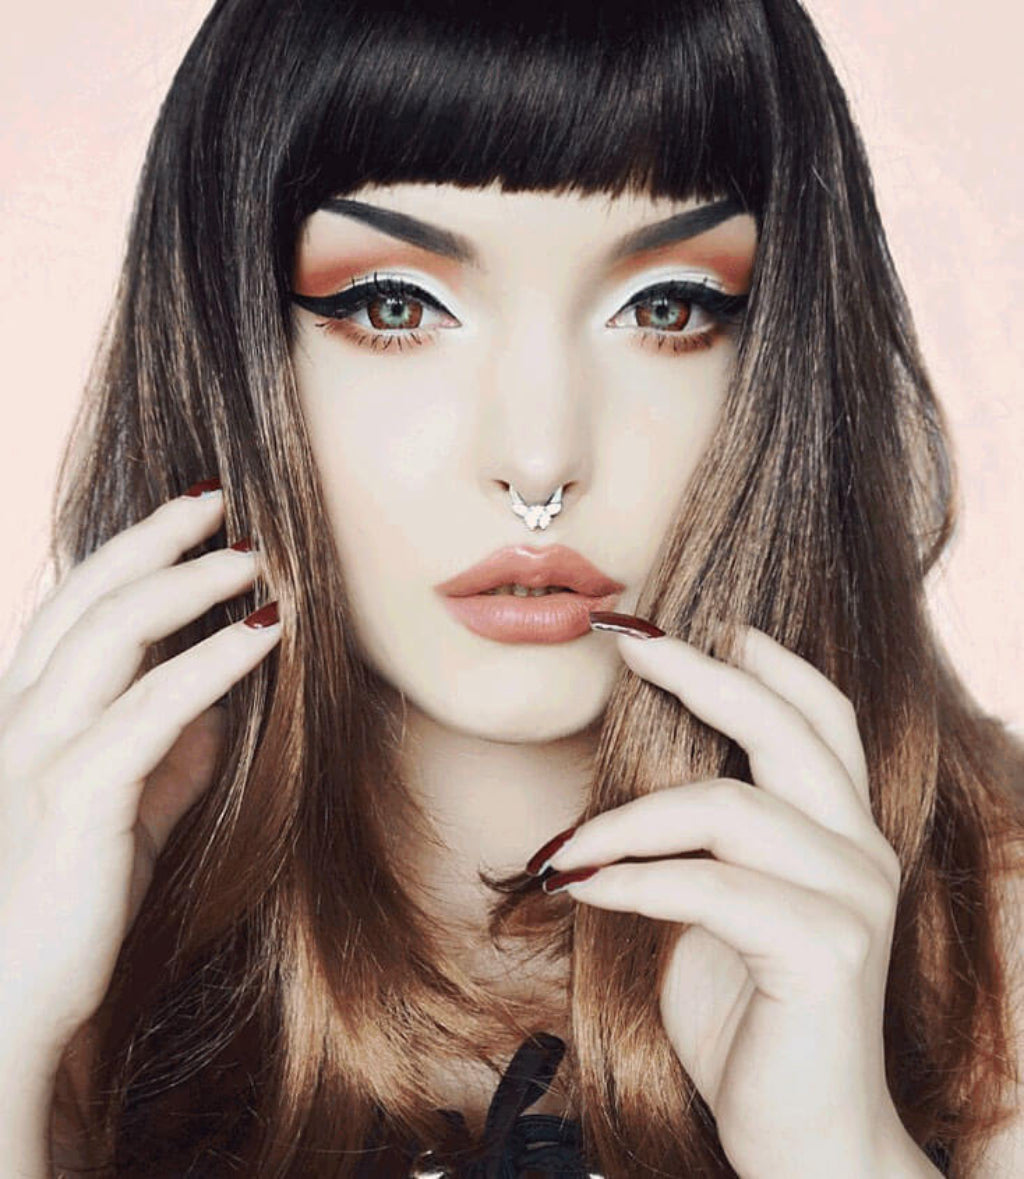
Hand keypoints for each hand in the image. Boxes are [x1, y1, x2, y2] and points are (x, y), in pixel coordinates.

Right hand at [0, 484, 279, 1067]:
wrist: (15, 999)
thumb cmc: (73, 895)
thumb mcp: (129, 804)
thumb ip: (165, 745)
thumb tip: (219, 694)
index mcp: (26, 712)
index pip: (74, 604)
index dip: (132, 550)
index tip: (195, 516)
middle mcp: (18, 718)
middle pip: (87, 598)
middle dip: (156, 541)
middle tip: (221, 504)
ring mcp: (37, 754)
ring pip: (110, 636)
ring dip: (190, 586)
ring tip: (256, 559)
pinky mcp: (74, 800)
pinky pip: (151, 708)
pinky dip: (213, 660)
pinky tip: (266, 633)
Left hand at [535, 620, 921, 1177]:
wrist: (801, 1134)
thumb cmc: (750, 1015)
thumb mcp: (720, 906)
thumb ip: (701, 841)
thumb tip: (626, 782)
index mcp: (842, 829)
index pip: (823, 714)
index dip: (764, 660)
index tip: (693, 623)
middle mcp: (861, 850)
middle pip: (786, 729)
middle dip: (702, 674)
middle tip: (630, 642)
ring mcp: (851, 898)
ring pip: (728, 809)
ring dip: (628, 820)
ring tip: (566, 848)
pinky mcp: (825, 950)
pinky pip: (708, 888)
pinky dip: (633, 882)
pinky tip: (581, 891)